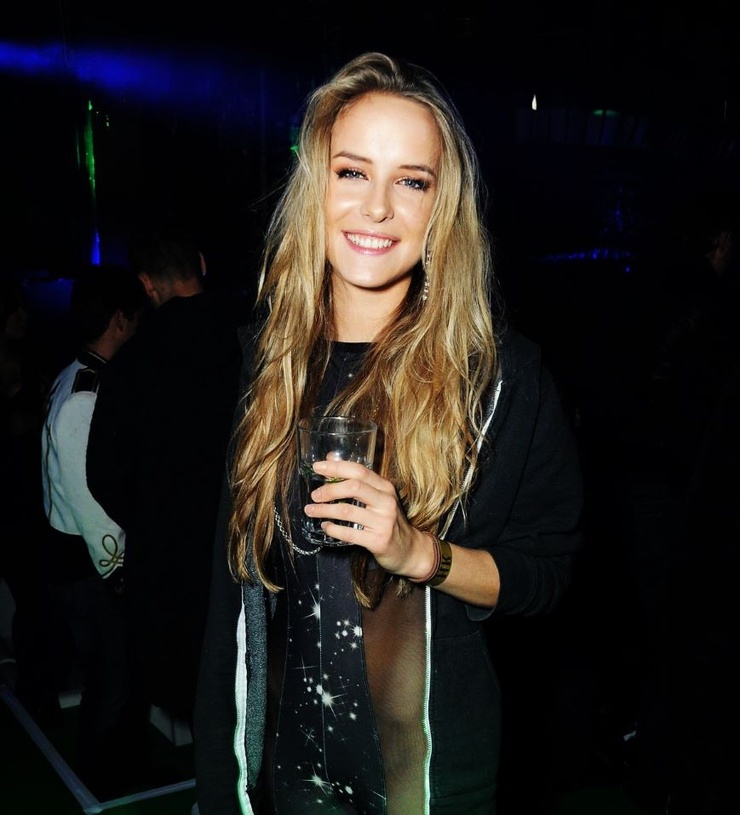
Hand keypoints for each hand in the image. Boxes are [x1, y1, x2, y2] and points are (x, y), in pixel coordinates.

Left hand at [304, 459, 432, 578]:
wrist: (409, 549)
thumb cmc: (388, 520)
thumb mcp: (378, 497)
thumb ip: (357, 480)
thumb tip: (330, 459)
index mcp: (386, 487)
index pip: (360, 471)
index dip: (336, 467)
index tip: (317, 467)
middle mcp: (386, 502)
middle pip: (354, 487)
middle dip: (329, 489)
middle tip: (314, 495)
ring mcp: (383, 522)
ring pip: (348, 511)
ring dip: (324, 510)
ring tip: (311, 510)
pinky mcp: (378, 541)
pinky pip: (349, 533)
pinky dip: (333, 529)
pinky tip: (325, 527)